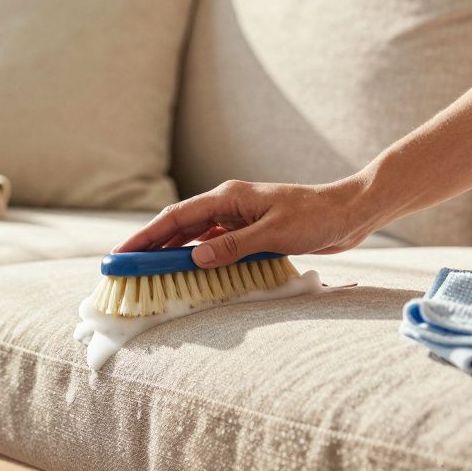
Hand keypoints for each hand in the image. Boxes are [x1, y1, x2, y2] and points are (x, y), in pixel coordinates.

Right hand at [112, 177, 383, 267]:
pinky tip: (187, 271)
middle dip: (150, 245)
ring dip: (171, 253)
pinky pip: (214, 246)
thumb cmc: (316, 217)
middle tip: (124, 268)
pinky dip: (197, 258)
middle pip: (179, 226)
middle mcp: (228, 205)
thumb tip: (195, 258)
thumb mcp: (274, 234)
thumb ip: (233, 246)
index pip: (175, 217)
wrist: (349, 213)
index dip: (146, 236)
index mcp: (227, 198)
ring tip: (146, 272)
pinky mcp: (251, 232)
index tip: (121, 254)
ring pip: (194, 236)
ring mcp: (238, 219)